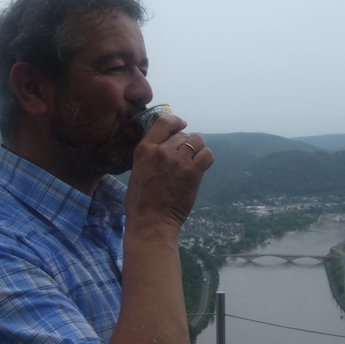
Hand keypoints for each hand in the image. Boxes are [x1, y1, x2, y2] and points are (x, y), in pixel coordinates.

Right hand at [125, 114, 213, 230]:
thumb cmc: (141, 202)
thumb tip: (168, 145)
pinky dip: (206, 158)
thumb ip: (151, 154)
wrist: (151, 222)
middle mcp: (161, 151)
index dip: (176, 121)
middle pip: (183, 135)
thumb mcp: (138, 170)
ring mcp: (178, 161)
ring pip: (197, 141)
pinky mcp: (192, 172)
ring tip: (193, 161)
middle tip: (185, 158)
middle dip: (186, 143)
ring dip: (198, 149)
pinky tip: (201, 167)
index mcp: (144, 149)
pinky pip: (207, 155)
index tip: (181, 124)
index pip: (163, 122)